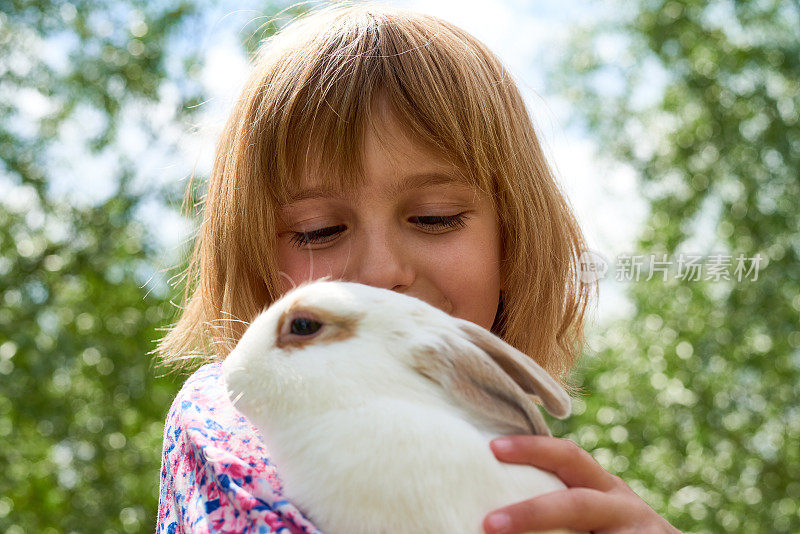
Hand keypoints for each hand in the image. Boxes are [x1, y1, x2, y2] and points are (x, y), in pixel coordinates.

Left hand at [482, 435, 682, 533]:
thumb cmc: (615, 527)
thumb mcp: (592, 506)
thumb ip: (558, 495)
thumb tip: (489, 508)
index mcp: (602, 485)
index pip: (567, 456)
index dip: (531, 448)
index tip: (492, 447)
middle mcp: (622, 506)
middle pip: (577, 505)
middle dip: (531, 514)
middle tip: (489, 524)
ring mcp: (638, 532)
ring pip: (588, 532)